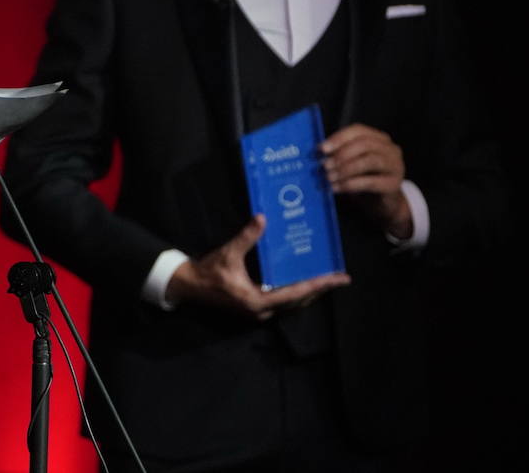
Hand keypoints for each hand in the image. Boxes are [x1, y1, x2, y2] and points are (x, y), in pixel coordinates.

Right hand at [165, 216, 349, 320]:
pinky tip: (301, 280)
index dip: (319, 285)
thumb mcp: (228, 254)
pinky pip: (283, 300)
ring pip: (292, 303)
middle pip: (299, 301)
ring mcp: (259, 311)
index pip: (296, 293)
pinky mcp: (256, 306)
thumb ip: (246, 237)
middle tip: (338, 277)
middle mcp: (263, 310)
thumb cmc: (209, 273)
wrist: (189, 287)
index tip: (339, 279)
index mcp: (258, 301)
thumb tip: (262, 218)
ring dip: (309, 291)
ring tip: (325, 278)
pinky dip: (296, 291)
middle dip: (319, 289)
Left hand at [321, 123, 411, 237]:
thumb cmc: (364, 179)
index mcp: (379, 138)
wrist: (383, 204)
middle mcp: (391, 149)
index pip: (358, 130)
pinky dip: (350, 184)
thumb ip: (340, 154)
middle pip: (365, 144)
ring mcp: (395, 166)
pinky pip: (370, 182)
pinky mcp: (394, 185)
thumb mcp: (352, 163)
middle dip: (341, 154)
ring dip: (345, 169)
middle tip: (324, 166)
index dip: (339, 138)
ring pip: (369, 161)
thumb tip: (318, 153)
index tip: (322, 149)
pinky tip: (336, 188)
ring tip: (329, 177)